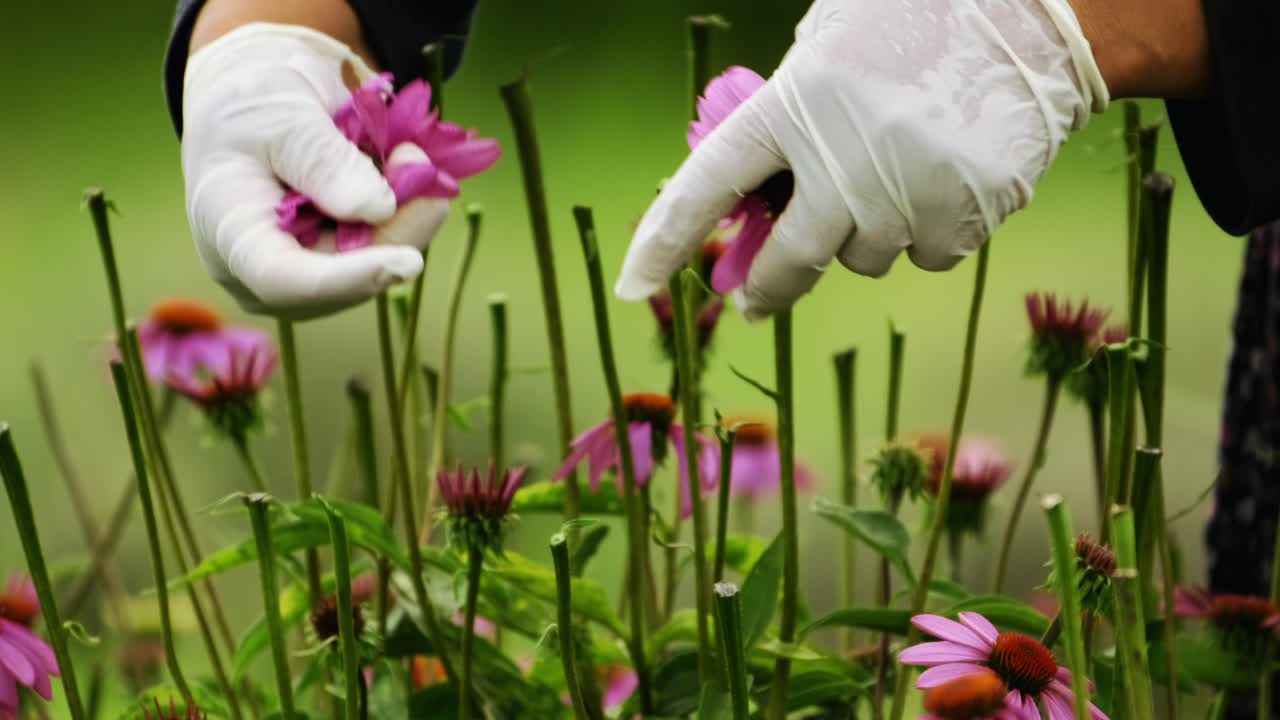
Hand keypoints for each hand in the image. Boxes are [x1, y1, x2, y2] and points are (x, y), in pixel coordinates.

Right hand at [182, 22, 447, 320]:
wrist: (263, 104)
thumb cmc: (255, 103)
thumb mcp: (281, 112)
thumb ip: (322, 158)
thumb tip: (379, 210)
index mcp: (231, 234)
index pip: (282, 278)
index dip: (346, 277)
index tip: (408, 262)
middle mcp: (268, 272)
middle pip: (349, 277)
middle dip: (399, 223)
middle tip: (417, 157)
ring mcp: (310, 275)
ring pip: (381, 263)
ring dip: (411, 209)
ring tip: (404, 151)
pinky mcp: (347, 267)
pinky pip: (394, 248)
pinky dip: (412, 208)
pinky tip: (402, 166)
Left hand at [616, 0, 1107, 319]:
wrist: (1034, 13)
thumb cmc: (913, 18)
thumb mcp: (827, 48)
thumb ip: (786, 119)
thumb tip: (754, 198)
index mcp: (795, 105)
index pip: (711, 185)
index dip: (666, 240)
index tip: (635, 285)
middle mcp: (842, 159)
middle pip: (789, 259)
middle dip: (766, 289)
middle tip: (754, 302)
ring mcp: (905, 193)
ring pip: (863, 257)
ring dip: (867, 231)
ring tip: (899, 168)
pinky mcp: (962, 217)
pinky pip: (926, 255)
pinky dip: (930, 229)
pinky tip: (947, 175)